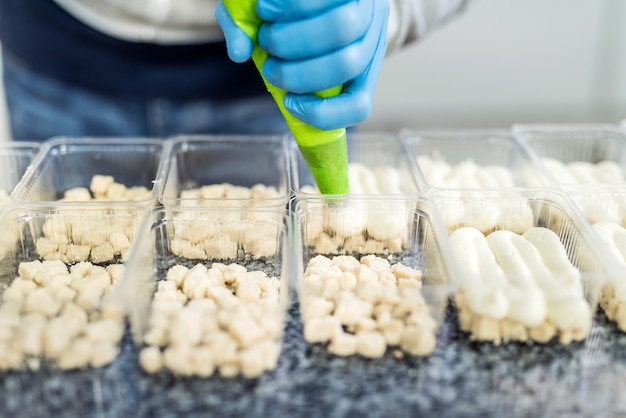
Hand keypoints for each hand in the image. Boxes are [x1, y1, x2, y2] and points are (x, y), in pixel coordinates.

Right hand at [216, 0, 388, 129]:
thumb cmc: (283, 7)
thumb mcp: (271, 32)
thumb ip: (252, 44)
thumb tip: (238, 53)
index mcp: (362, 59)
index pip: (359, 104)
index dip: (323, 114)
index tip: (288, 103)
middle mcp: (373, 32)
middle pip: (347, 64)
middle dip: (297, 74)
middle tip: (269, 64)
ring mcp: (367, 4)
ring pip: (341, 29)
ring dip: (291, 40)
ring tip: (265, 32)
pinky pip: (321, 0)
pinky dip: (287, 8)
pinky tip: (266, 8)